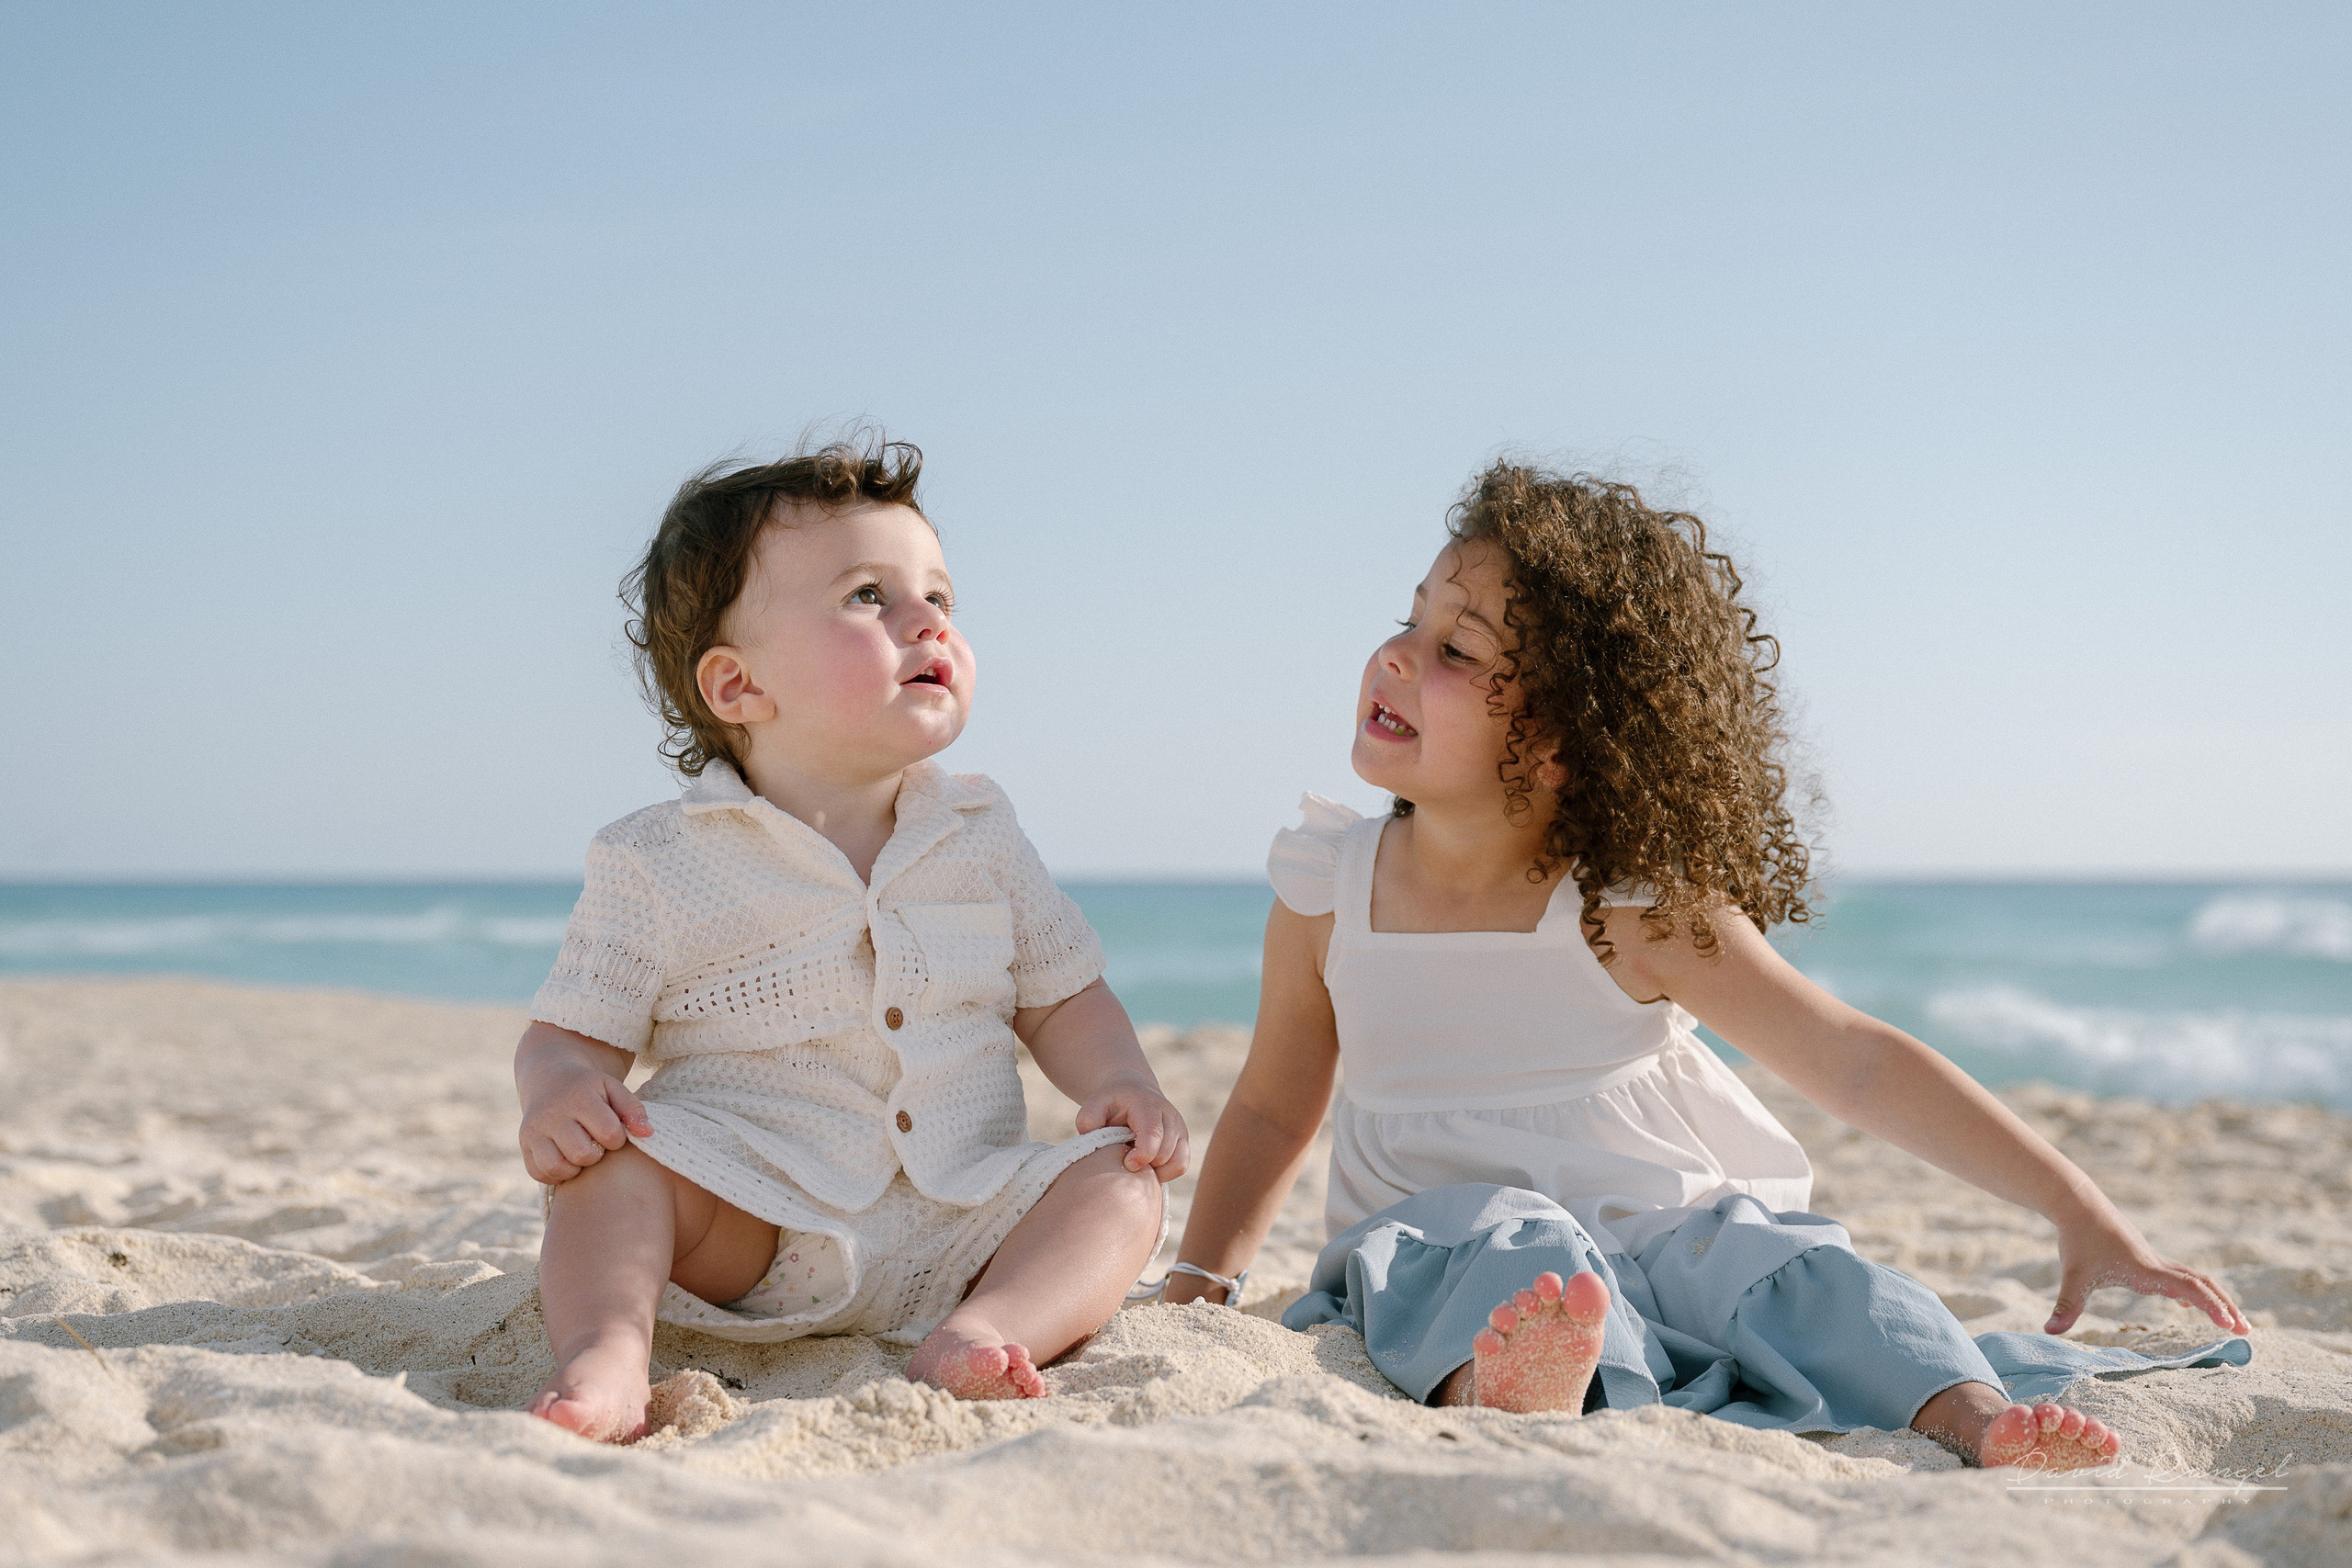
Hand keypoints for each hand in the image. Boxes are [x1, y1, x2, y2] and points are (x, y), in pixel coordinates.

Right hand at [518, 1059, 653, 1183]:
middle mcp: (552, 1114)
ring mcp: (534, 1130)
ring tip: (581, 1152)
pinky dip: (556, 1173)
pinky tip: (566, 1159)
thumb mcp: (613, 1089)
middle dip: (596, 1154)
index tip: (613, 1132)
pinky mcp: (524, 1145)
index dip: (617, 1138)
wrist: (550, 1078)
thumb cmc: (589, 1089)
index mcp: (579, 1098)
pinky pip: (540, 1173)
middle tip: (596, 1143)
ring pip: (557, 1167)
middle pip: (583, 1154)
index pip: (608, 1133)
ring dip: (575, 1167)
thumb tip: (648, 1134)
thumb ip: (633, 1110)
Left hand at [1075, 1074, 1189, 1181]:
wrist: (1134, 1090)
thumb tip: (1095, 1141)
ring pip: (1177, 1162)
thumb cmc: (1112, 1102)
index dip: (1142, 1156)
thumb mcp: (1095, 1103)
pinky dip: (1165, 1173)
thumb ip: (1089, 1119)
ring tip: (1137, 1160)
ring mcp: (1180, 1129)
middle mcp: (1169, 1116)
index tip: (1127, 1163)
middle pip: (1164, 1154)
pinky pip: (1181, 1166)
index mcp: (1148, 1106)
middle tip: (1126, 1159)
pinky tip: (1148, 1166)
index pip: (1153, 1135)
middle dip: (1145, 1165)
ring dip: (1155, 1170)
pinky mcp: (1184, 1141)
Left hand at [2049, 1215, 2250, 1335]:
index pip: (2190, 1288)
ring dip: (2214, 1298)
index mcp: (2147, 1270)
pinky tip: (2188, 1302)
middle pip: (2203, 1284)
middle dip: (2225, 1306)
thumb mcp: (2072, 1275)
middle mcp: (2157, 1264)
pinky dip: (2192, 1289)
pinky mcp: (2146, 1258)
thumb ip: (2066, 1305)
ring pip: (2194, 1278)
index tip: (2230, 1324)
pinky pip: (2178, 1275)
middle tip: (2245, 1331)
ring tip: (2229, 1321)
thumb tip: (2050, 1331)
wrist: (2078, 1205)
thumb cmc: (2078, 1240)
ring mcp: (2154, 1259)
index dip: (2211, 1306)